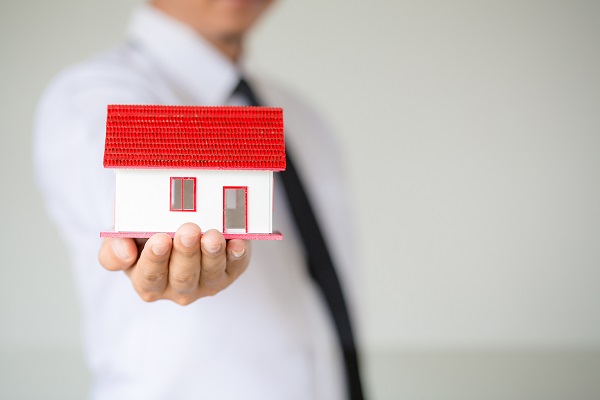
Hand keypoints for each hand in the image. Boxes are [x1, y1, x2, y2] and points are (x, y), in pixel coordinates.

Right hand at [98, 223, 250, 304]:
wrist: (177, 223)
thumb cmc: (146, 233)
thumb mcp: (123, 238)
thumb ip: (113, 249)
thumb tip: (125, 253)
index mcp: (147, 282)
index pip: (149, 277)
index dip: (154, 260)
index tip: (160, 239)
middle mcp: (177, 288)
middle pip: (182, 276)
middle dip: (186, 253)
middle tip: (188, 230)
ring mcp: (205, 283)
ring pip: (210, 274)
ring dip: (212, 255)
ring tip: (212, 236)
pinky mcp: (229, 272)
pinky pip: (235, 267)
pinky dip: (237, 256)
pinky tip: (237, 244)